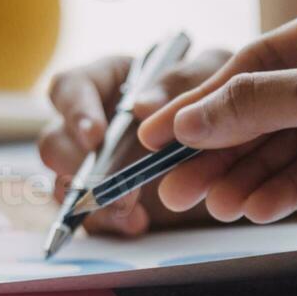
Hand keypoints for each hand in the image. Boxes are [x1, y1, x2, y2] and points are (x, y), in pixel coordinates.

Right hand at [39, 48, 228, 234]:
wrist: (241, 148)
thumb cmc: (218, 92)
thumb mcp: (212, 72)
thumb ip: (183, 79)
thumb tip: (139, 107)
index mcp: (106, 82)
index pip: (69, 88)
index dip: (76, 111)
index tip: (96, 137)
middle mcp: (91, 123)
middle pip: (56, 141)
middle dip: (82, 169)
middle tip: (118, 187)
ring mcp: (95, 164)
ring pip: (64, 183)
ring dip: (91, 200)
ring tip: (130, 212)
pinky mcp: (107, 199)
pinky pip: (89, 216)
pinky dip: (109, 222)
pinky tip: (138, 223)